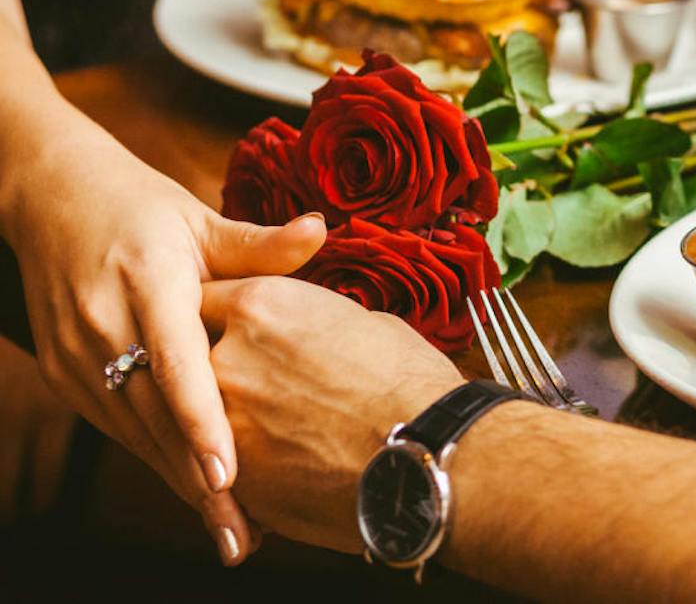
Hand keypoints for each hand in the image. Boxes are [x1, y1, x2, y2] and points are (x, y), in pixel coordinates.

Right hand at [2, 124, 325, 563]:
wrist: (53, 202)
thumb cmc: (146, 211)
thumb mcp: (201, 219)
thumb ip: (260, 242)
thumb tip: (321, 229)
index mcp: (149, 282)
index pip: (174, 360)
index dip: (200, 420)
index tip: (227, 472)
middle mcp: (105, 323)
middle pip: (153, 414)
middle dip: (197, 477)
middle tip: (245, 532)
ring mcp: (77, 354)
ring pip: (133, 431)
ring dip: (179, 482)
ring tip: (233, 531)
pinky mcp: (65, 375)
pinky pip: (118, 427)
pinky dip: (158, 460)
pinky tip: (199, 495)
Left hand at [201, 276, 461, 550]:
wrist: (426, 451)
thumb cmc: (411, 382)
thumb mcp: (365, 322)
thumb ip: (314, 322)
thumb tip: (312, 332)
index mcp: (261, 304)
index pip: (208, 297)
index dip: (218, 315)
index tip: (226, 327)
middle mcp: (226, 356)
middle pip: (189, 358)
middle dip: (212, 370)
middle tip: (243, 383)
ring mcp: (221, 421)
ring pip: (196, 420)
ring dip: (221, 424)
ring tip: (265, 433)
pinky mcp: (231, 478)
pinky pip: (216, 468)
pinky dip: (237, 469)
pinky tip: (273, 469)